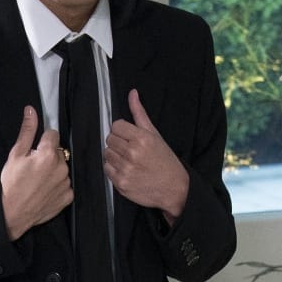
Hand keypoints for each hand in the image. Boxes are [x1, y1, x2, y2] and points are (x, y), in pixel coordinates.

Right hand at [1, 106, 73, 238]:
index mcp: (48, 154)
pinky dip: (57, 186)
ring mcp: (66, 182)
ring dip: (53, 171)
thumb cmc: (12, 184)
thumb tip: (31, 111)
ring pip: (62, 168)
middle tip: (33, 168)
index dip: (42, 141)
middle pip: (58, 152)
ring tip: (38, 181)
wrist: (13, 213)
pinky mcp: (68, 196)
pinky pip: (65, 185)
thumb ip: (27, 131)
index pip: (52, 134)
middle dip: (47, 156)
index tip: (34, 151)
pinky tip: (44, 190)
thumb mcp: (15, 155)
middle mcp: (61, 167)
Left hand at [104, 89, 189, 221]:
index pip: (116, 125)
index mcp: (141, 138)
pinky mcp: (121, 183)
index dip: (122, 130)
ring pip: (106, 153)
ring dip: (115, 155)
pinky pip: (106, 169)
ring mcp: (125, 169)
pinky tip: (127, 169)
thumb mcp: (155, 134)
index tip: (130, 136)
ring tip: (129, 160)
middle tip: (131, 149)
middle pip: (109, 139)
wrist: (175, 188)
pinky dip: (114, 168)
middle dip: (118, 142)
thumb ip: (140, 113)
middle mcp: (132, 153)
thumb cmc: (165, 160)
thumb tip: (132, 93)